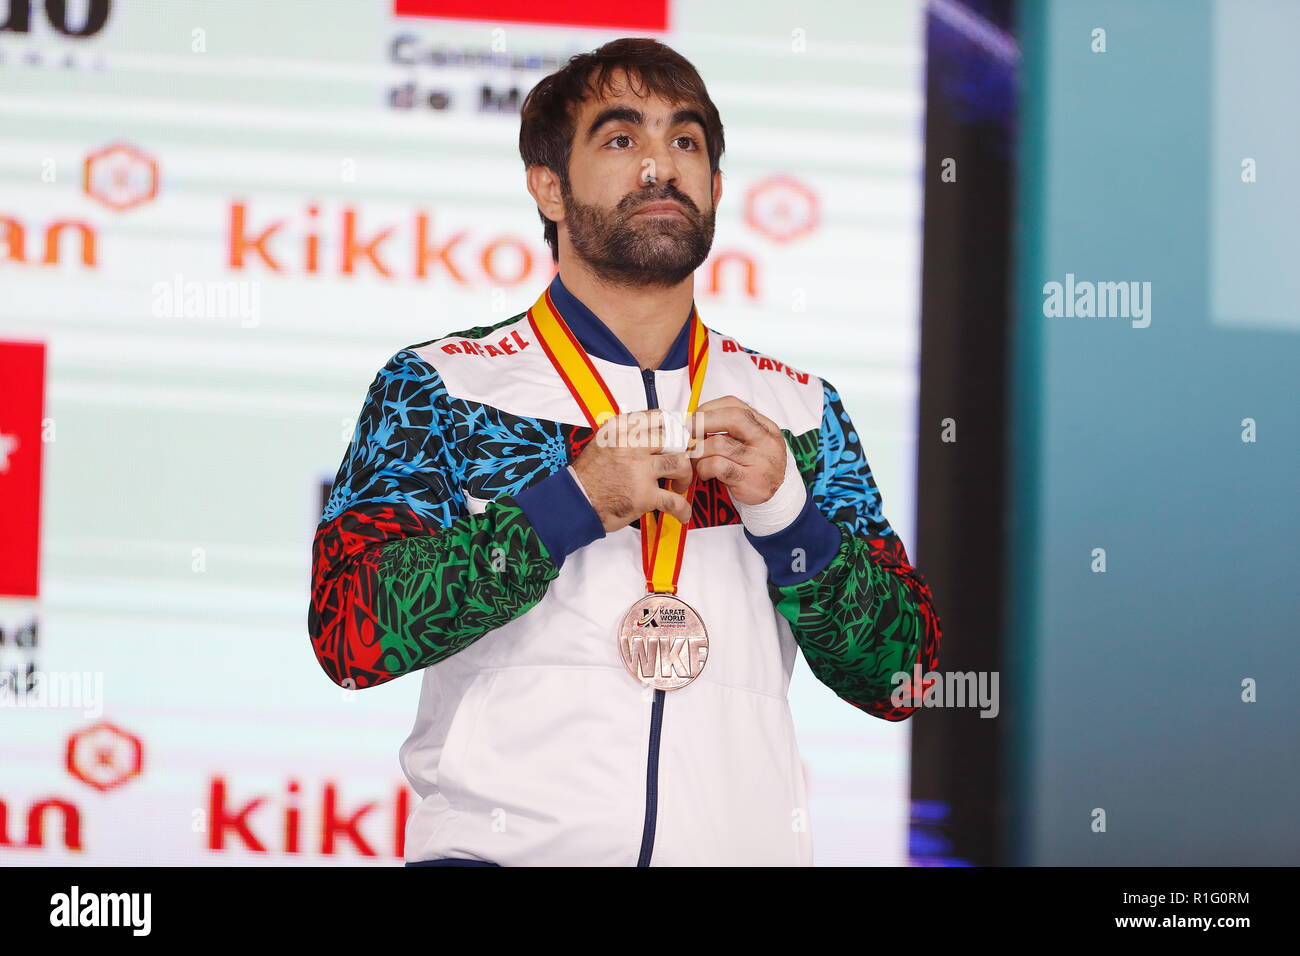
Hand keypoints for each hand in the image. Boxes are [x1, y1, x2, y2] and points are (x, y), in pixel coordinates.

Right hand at [571, 409, 694, 531]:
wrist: (575, 502)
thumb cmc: (588, 476)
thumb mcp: (603, 442)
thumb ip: (627, 435)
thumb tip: (652, 434)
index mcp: (621, 429)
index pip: (659, 418)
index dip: (673, 428)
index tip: (677, 438)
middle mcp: (631, 445)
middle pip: (674, 439)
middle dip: (682, 452)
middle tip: (679, 463)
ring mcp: (639, 470)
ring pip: (680, 464)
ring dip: (685, 476)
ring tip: (678, 485)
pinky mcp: (644, 495)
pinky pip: (675, 500)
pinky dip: (682, 509)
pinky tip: (682, 512)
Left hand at [689, 396, 787, 505]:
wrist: (776, 498)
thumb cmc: (754, 467)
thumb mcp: (750, 442)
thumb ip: (729, 429)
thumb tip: (693, 421)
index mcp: (765, 426)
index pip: (734, 405)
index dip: (708, 408)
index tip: (693, 417)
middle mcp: (766, 440)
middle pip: (732, 417)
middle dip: (703, 421)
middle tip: (688, 432)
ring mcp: (761, 460)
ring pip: (719, 444)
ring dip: (699, 451)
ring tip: (697, 459)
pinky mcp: (750, 480)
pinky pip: (717, 466)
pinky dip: (704, 468)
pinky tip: (705, 473)